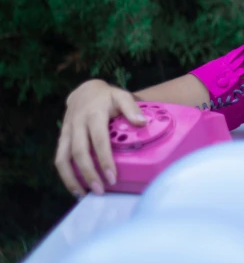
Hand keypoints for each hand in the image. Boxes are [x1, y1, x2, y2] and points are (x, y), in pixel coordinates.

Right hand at [55, 80, 146, 197]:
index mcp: (94, 114)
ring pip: (63, 158)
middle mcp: (77, 124)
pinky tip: (75, 187)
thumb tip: (142, 123)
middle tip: (101, 191)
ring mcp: (67, 131)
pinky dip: (65, 175)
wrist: (85, 91)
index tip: (112, 177)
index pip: (99, 140)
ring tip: (83, 195)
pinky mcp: (62, 138)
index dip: (105, 160)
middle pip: (79, 153)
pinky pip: (59, 158)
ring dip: (71, 179)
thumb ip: (131, 108)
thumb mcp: (122, 96)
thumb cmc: (108, 97)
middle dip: (89, 174)